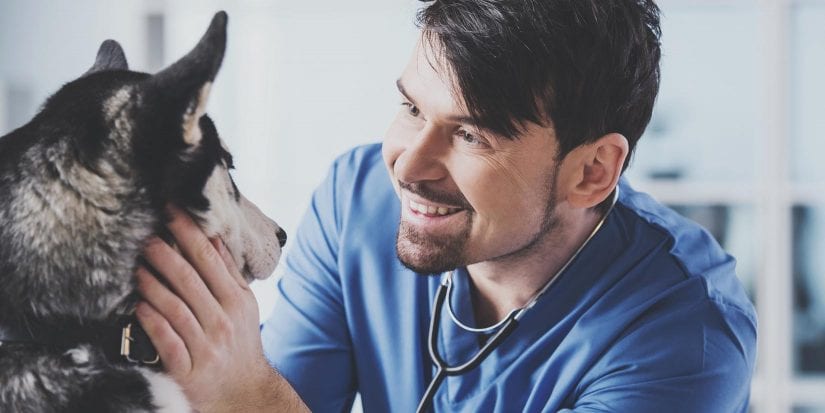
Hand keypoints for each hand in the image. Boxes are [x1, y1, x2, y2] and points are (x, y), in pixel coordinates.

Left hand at [135, 205, 307, 411]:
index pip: (211, 259)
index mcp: (237, 300)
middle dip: (165, 253)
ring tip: (135, 267)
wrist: (244, 391)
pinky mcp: (189, 370)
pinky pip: (168, 342)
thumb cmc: (240, 342)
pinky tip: (138, 307)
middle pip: (190, 280)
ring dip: (153, 285)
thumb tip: (214, 237)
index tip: (171, 211)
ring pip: (176, 308)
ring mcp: (207, 346)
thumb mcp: (244, 306)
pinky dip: (152, 323)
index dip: (189, 232)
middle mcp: (224, 321)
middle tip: (144, 235)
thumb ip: (229, 273)